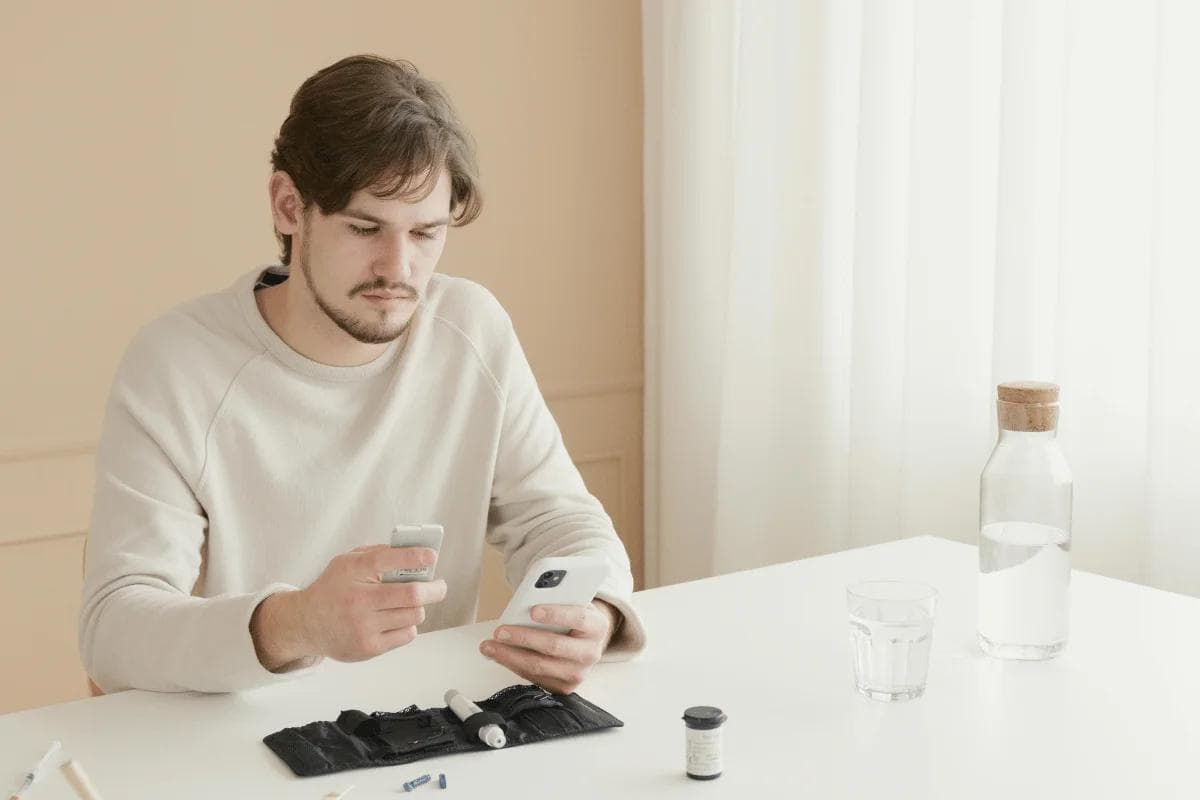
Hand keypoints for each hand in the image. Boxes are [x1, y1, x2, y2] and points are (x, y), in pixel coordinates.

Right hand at [251, 544, 446, 668]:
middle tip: (439, 586)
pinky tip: (394, 619)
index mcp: (352, 572)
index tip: (432, 556)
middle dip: (434, 589)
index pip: (388, 559)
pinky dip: (408, 625)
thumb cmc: (334, 589)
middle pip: (412, 595)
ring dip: (418, 607)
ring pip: (414, 615)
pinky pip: (407, 634)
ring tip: (408, 603)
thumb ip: (378, 554)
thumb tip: (415, 553)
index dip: (415, 556)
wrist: (307, 624)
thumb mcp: (347, 562)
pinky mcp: (369, 648)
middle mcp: (358, 600)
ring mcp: (363, 626)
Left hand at [479, 600, 618, 694]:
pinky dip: (514, 665)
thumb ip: (557, 599)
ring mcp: (578, 673)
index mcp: (597, 626)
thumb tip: (526, 601)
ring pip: (540, 666)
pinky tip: (500, 656)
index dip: (556, 614)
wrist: (587, 641)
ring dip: (510, 656)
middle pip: (554, 646)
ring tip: (490, 646)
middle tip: (500, 631)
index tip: (533, 610)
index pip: (578, 618)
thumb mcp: (573, 603)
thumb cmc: (574, 618)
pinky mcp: (565, 687)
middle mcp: (591, 652)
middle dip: (523, 638)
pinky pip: (535, 678)